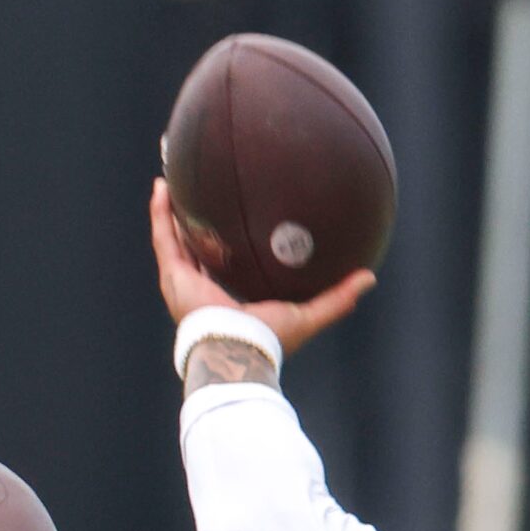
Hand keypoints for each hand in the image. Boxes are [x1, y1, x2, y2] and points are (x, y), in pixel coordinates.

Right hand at [149, 178, 375, 359]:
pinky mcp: (173, 276)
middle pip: (194, 247)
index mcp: (227, 298)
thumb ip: (337, 297)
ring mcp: (183, 282)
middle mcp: (201, 288)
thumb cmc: (270, 340)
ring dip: (170, 211)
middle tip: (198, 192)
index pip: (224, 264)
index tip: (232, 218)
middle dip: (193, 222)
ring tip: (169, 180)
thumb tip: (369, 277)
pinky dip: (160, 212)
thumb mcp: (309, 314)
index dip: (225, 242)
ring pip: (173, 239)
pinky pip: (164, 237)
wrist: (239, 350)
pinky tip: (162, 185)